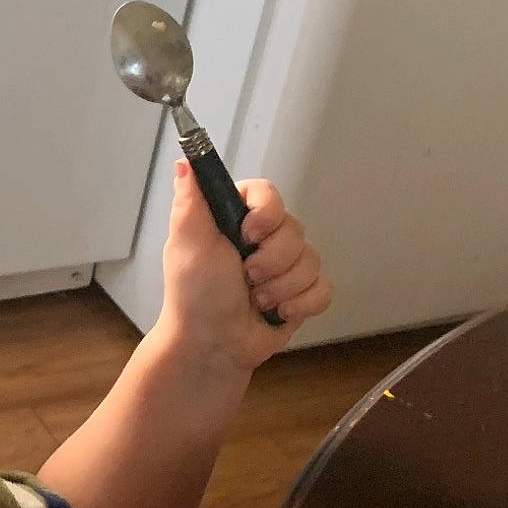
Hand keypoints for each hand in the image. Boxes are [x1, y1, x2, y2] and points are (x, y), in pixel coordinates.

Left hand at [159, 160, 330, 375]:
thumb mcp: (187, 244)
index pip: (269, 193)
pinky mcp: (300, 292)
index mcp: (235, 218)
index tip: (248, 235)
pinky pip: (322, 288)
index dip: (267, 214)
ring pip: (311, 260)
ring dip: (281, 287)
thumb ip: (191, 202)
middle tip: (246, 278)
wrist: (212, 346)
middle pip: (295, 228)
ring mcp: (284, 265)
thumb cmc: (195, 296)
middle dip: (272, 260)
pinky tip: (277, 313)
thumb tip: (185, 161)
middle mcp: (263, 237)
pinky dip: (300, 304)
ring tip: (255, 301)